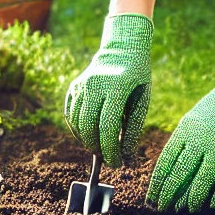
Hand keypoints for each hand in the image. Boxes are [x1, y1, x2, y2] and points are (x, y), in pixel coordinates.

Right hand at [63, 14, 153, 166]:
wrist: (121, 50)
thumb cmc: (137, 79)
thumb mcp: (143, 101)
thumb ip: (134, 129)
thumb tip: (126, 158)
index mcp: (117, 86)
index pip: (109, 126)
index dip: (111, 149)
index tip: (117, 163)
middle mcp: (95, 84)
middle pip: (89, 126)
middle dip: (98, 148)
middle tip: (108, 159)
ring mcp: (81, 84)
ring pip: (77, 122)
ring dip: (87, 142)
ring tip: (100, 149)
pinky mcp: (74, 87)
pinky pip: (70, 115)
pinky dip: (77, 131)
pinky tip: (88, 137)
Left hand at [147, 38, 214, 211]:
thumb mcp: (196, 116)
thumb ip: (185, 140)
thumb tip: (173, 166)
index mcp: (185, 129)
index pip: (165, 163)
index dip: (157, 184)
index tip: (151, 198)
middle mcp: (200, 140)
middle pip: (179, 176)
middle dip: (168, 197)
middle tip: (163, 210)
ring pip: (201, 184)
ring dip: (191, 201)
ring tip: (186, 209)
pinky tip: (211, 204)